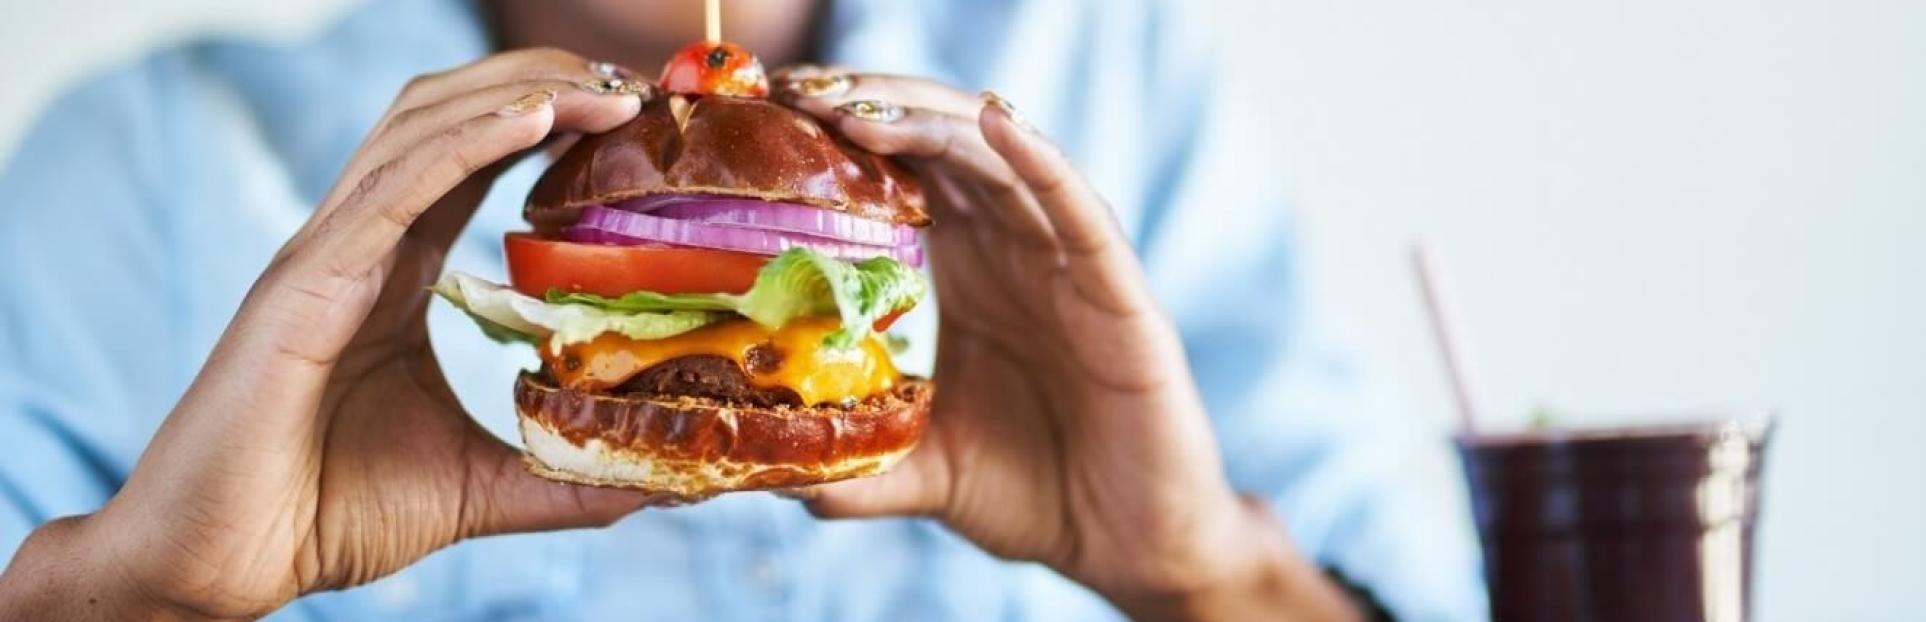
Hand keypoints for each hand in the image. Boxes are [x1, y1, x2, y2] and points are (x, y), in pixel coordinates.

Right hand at [0, 49, 655, 618]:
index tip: (636, 118)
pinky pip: (391, 188)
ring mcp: (327, 254)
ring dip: (518, 93)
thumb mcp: (477, 487)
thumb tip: (656, 487)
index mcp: (393, 268)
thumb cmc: (327, 514)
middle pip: (452, 116)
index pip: (475, 157)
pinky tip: (533, 117)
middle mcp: (360, 242)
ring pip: (423, 128)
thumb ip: (562, 478)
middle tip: (637, 87)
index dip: (551, 119)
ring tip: (608, 89)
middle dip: (543, 81)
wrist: (220, 563)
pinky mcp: (305, 284)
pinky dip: (465, 141)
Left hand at [774, 69, 1361, 620]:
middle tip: (798, 97)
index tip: (771, 117)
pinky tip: (997, 120)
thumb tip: (771, 477)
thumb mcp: (924, 474)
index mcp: (970, 269)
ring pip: (1000, 162)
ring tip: (858, 112)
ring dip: (930, 125)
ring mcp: (1071, 264)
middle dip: (871, 109)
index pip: (902, 171)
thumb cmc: (1037, 493)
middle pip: (942, 144)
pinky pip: (1081, 213)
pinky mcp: (1121, 295)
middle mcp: (1018, 249)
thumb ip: (856, 468)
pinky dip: (1042, 161)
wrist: (1131, 549)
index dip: (841, 137)